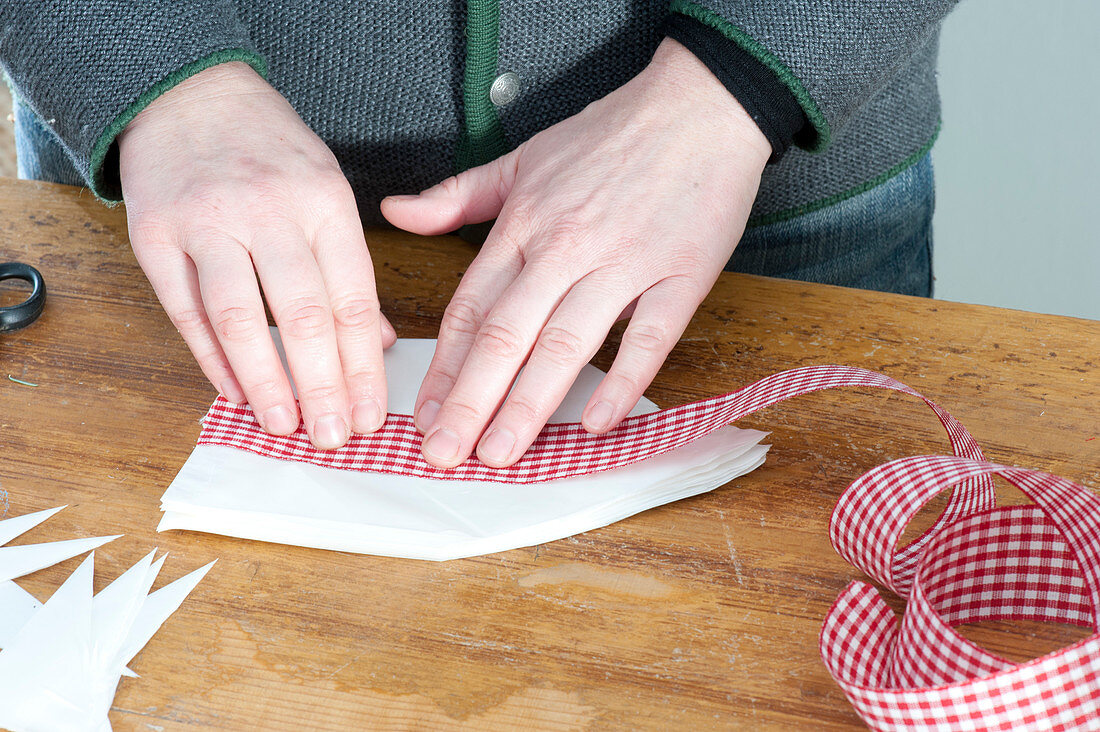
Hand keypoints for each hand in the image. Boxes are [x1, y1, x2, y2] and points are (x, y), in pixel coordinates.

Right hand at [119, 62, 394, 448]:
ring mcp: (207, 221)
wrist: (190, 93)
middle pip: (303, 314)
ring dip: (265, 380)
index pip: (352, 298)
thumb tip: (376, 344)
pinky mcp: (155, 234)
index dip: (362, 365)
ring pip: (240, 317)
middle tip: (332, 436)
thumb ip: (350, 268)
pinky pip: (186, 309)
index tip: (369, 414)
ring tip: (285, 426)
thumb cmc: (272, 152)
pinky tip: (233, 392)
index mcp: (324, 201)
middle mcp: (268, 210)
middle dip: (322, 384)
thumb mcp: (326, 192)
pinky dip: (210, 358)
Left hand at [382, 38, 770, 468]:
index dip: (444, 366)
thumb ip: (456, 196)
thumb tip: (394, 212)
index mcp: (523, 225)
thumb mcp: (521, 159)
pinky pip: (648, 337)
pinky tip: (596, 423)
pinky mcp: (680, 275)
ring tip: (500, 453)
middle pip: (507, 334)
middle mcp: (565, 248)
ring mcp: (624, 263)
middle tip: (443, 453)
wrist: (700, 105)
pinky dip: (623, 381)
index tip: (423, 413)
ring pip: (566, 343)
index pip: (472, 308)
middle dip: (470, 401)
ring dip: (529, 404)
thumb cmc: (608, 135)